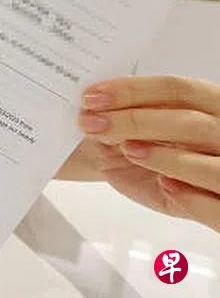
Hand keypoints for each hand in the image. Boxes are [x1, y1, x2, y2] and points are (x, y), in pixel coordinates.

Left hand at [77, 75, 219, 231]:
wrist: (147, 178)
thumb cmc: (145, 145)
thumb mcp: (133, 125)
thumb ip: (121, 113)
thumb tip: (93, 108)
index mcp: (208, 103)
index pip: (177, 89)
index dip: (133, 91)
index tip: (91, 97)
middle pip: (191, 124)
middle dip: (137, 122)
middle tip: (94, 124)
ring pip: (212, 167)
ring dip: (167, 158)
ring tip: (128, 151)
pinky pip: (216, 208)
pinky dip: (192, 200)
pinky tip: (164, 186)